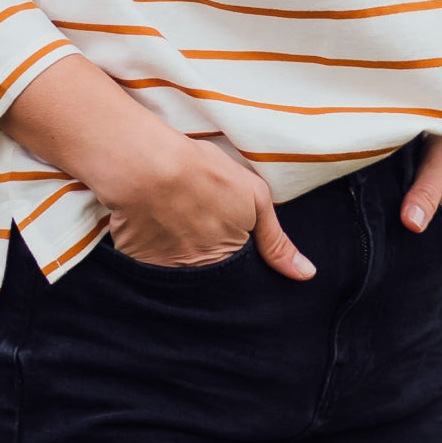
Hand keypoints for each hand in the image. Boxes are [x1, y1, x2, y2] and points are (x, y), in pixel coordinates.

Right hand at [0, 54, 314, 278]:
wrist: (148, 167)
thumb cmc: (204, 174)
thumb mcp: (255, 199)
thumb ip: (277, 242)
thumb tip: (306, 275)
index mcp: (228, 261)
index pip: (236, 274)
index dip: (233, 253)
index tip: (224, 231)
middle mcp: (197, 274)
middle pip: (207, 274)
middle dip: (206, 257)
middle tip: (197, 222)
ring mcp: (164, 271)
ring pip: (178, 270)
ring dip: (177, 253)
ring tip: (174, 221)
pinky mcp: (135, 260)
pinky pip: (148, 262)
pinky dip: (150, 247)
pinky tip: (152, 221)